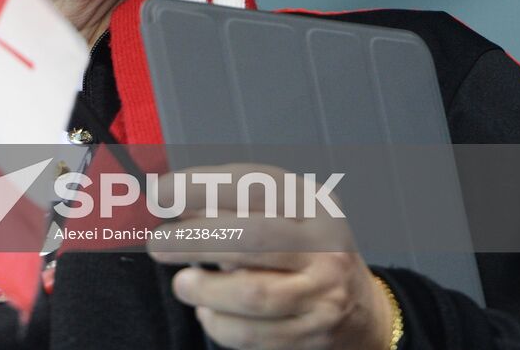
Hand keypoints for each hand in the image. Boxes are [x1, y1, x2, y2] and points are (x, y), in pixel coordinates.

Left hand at [145, 164, 394, 349]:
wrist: (361, 309)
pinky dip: (219, 323)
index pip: (253, 186)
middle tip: (158, 244)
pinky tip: (208, 310)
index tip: (162, 192)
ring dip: (205, 289)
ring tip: (182, 284)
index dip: (201, 187)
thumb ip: (229, 203)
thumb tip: (169, 198)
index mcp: (311, 203)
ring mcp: (323, 292)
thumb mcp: (279, 213)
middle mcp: (324, 245)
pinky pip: (253, 334)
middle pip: (251, 239)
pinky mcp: (313, 334)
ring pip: (252, 293)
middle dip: (194, 240)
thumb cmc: (302, 251)